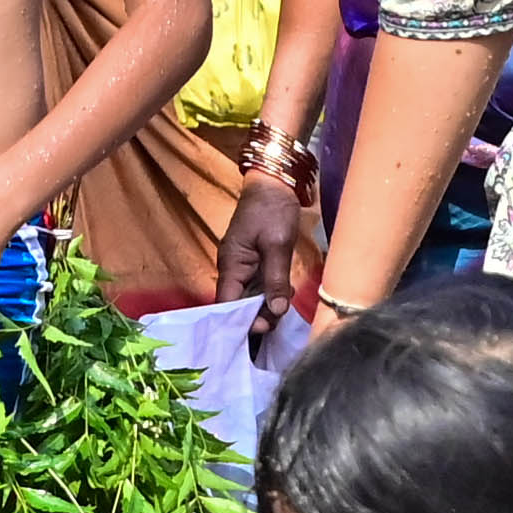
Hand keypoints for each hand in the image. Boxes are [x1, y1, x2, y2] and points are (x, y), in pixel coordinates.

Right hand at [220, 179, 315, 316]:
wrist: (276, 183)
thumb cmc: (272, 211)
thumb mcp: (276, 245)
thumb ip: (276, 279)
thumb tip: (277, 310)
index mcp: (231, 265)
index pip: (227, 304)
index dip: (241, 321)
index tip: (262, 330)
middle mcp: (233, 270)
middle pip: (239, 304)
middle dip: (257, 316)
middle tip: (279, 319)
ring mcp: (245, 267)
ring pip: (251, 297)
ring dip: (267, 306)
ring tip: (284, 305)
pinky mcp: (256, 263)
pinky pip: (260, 286)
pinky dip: (271, 294)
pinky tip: (285, 294)